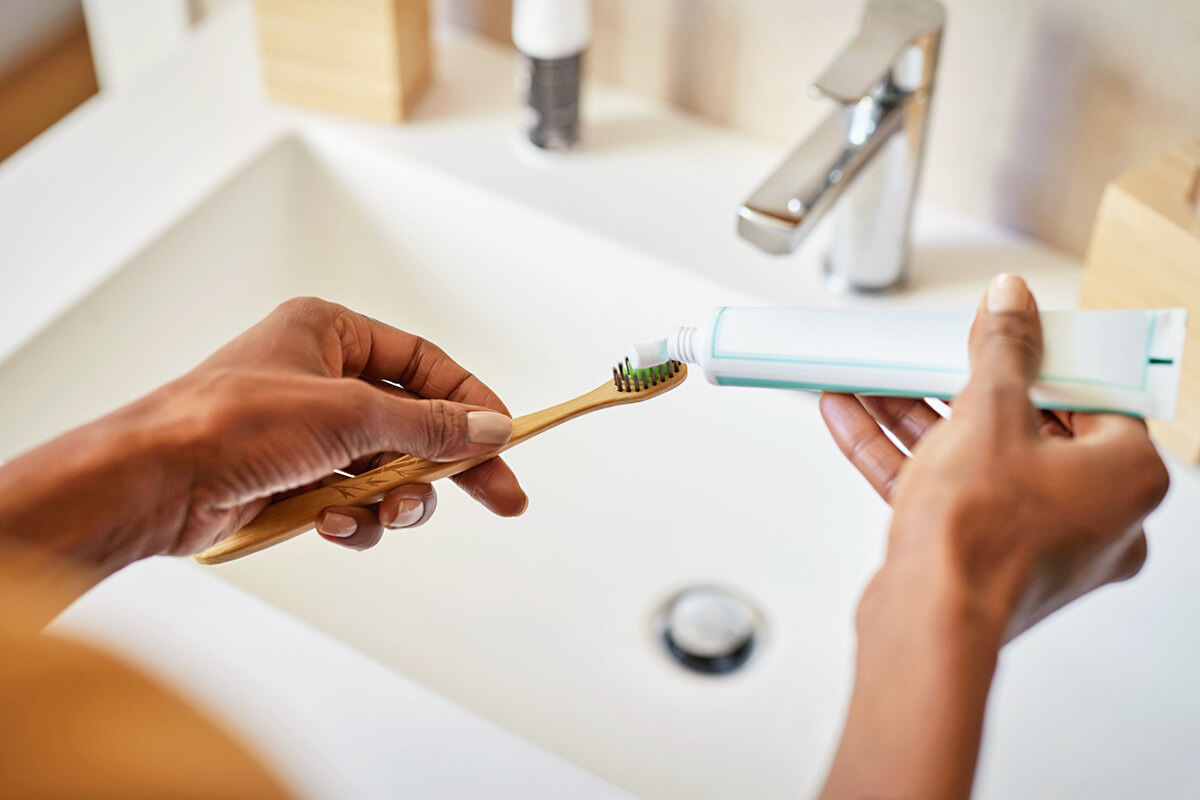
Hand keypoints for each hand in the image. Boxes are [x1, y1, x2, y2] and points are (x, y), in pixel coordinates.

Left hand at [0, 298, 527, 587]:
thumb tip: (491, 429)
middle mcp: (322, 378)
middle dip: (451, 464)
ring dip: (395, 499)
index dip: (470, 400)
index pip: (424, 363)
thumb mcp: (349, 414)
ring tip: (388, 513)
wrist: (154, 484)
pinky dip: (352, 518)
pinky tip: (332, 523)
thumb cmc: (231, 423)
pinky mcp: (293, 481)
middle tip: (501, 497)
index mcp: (330, 333)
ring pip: (388, 470)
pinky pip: (352, 501)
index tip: (506, 437)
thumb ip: (429, 424)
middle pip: (415, 422)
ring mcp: (308, 433)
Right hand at [817, 274, 1169, 799]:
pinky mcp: (982, 557)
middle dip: (956, 385)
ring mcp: (1035, 540)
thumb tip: (1012, 304)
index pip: (1091, 393)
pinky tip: (854, 417)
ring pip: (973, 459)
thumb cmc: (982, 539)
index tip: (1005, 335)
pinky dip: (902, 455)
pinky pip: (945, 491)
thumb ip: (1003, 350)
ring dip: (915, 416)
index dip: (1041, 357)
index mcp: (1126, 477)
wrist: (928, 622)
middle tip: (930, 354)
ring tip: (872, 378)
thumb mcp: (990, 413)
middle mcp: (1094, 515)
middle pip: (1023, 425)